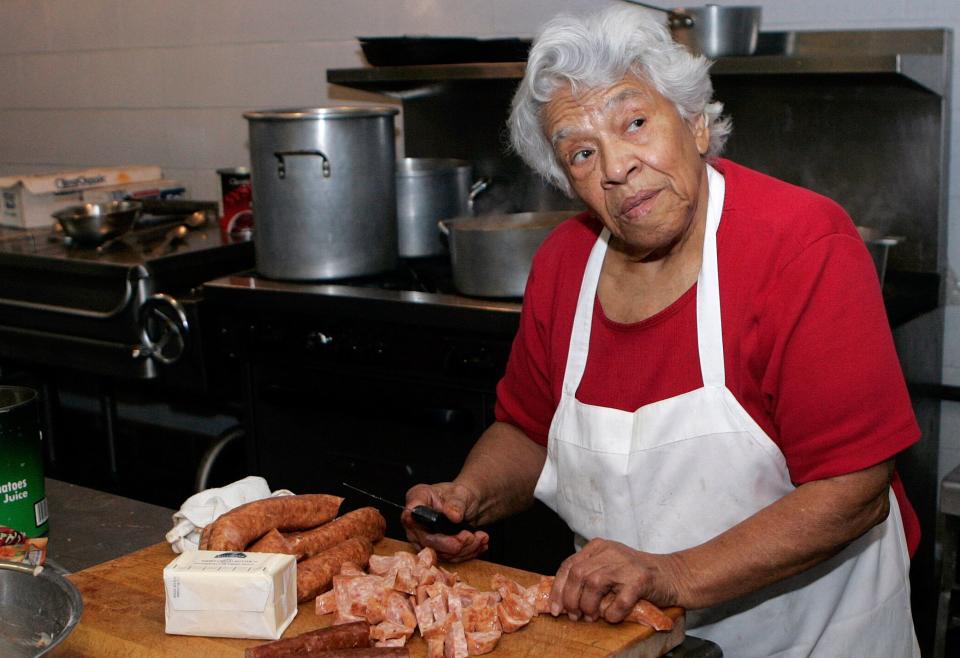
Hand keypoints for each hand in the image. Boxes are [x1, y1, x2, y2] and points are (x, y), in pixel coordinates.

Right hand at [402, 482, 489, 561]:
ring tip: (480, 538)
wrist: (469, 506)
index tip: (430, 527)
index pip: (410, 514)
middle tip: (470, 536)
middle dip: (452, 543)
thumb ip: (456, 503)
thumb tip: (453, 515)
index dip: (415, 523)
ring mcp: (424, 538)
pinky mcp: (435, 550)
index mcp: (417, 499)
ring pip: (441, 554)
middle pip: (427, 541)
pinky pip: (450, 559)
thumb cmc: (461, 496)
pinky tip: (479, 544)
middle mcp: (416, 522)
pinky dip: (468, 553)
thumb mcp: (461, 494)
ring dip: (464, 549)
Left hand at [549, 538, 680, 622]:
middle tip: (574, 616)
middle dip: (571, 599)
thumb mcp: (609, 568)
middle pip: (578, 574)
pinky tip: (613, 617)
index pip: (569, 565)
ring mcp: (626, 564)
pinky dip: (612, 613)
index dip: (559, 589)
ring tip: (592, 617)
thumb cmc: (638, 576)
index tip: (555, 609)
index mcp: (599, 547)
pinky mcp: (641, 579)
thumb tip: (562, 600)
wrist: (674, 576)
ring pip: (594, 584)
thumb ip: (588, 574)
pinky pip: (619, 601)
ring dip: (588, 606)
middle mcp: (610, 552)